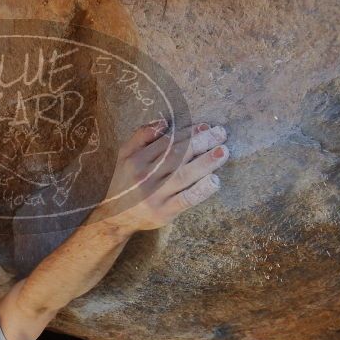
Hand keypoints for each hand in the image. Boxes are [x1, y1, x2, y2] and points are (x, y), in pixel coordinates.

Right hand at [95, 120, 228, 231]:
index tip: (205, 126)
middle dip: (202, 142)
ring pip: (184, 175)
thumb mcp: (125, 155)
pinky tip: (215, 181)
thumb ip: (141, 136)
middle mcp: (145, 176)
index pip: (167, 142)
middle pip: (178, 155)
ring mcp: (155, 196)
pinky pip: (186, 199)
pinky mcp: (164, 212)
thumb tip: (163, 123)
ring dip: (206, 162)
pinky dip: (202, 190)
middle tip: (221, 133)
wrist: (116, 217)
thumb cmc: (125, 182)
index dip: (188, 132)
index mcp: (136, 160)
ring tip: (223, 152)